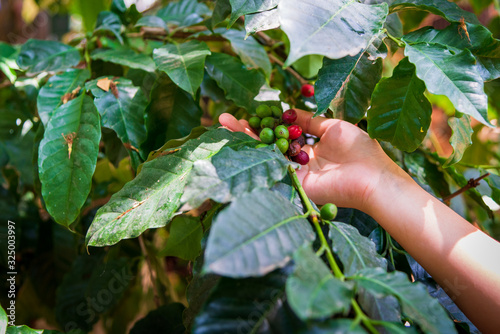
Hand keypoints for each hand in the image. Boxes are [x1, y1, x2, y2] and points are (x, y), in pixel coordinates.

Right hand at [219, 110, 401, 210]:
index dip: (266, 122)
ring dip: (242, 138)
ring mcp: (293, 173)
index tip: (250, 111)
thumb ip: (310, 120)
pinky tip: (236, 137)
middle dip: (246, 130)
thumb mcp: (333, 127)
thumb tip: (290, 109)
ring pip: (264, 153)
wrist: (371, 176)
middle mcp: (298, 162)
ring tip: (222, 121)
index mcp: (310, 150)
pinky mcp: (291, 183)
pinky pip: (269, 164)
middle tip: (225, 117)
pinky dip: (253, 150)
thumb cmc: (359, 150)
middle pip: (267, 144)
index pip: (282, 134)